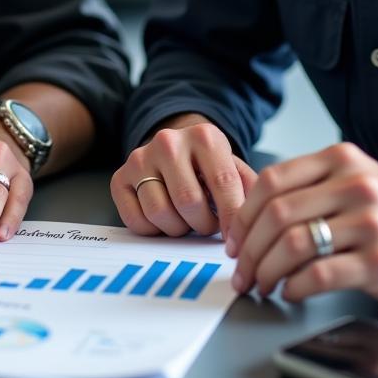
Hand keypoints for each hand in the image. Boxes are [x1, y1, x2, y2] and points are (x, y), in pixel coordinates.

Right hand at [111, 115, 255, 237]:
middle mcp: (169, 141)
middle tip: (207, 224)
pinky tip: (164, 218)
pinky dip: (152, 230)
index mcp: (204, 136)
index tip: (236, 240)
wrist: (172, 149)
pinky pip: (135, 220)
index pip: (223, 184)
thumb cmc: (207, 167)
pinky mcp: (119, 177)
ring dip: (178, 228)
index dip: (232, 219)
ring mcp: (140, 157)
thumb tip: (257, 220)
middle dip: (203, 225)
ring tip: (186, 219)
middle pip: (189, 202)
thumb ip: (250, 190)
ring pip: (160, 213)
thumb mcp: (233, 168)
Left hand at [224, 142, 377, 305]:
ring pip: (294, 244)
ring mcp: (369, 223)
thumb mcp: (349, 178)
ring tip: (262, 283)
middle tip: (241, 270)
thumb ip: (305, 186)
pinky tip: (290, 291)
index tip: (233, 238)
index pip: (272, 181)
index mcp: (339, 159)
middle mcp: (354, 185)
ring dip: (267, 270)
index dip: (244, 214)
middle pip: (278, 214)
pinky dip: (295, 286)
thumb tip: (248, 218)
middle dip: (250, 248)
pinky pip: (320, 274)